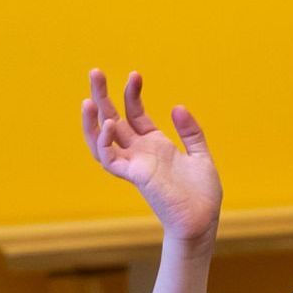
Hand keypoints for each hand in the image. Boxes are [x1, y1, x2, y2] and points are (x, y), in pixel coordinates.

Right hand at [82, 68, 220, 243]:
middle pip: (112, 119)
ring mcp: (134, 164)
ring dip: (92, 120)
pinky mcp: (134, 177)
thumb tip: (177, 107)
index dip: (132, 93)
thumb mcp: (200, 156)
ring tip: (89, 99)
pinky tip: (109, 124)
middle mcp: (140, 152)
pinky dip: (104, 142)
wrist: (203, 221)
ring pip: (101, 139)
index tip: (135, 75)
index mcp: (154, 145)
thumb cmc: (202, 194)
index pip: (134, 113)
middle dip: (102, 96)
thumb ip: (191, 132)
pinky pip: (110, 159)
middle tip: (95, 72)